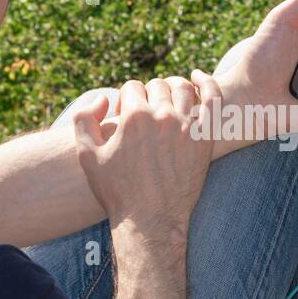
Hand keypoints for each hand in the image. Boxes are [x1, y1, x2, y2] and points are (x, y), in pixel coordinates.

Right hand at [73, 73, 221, 236]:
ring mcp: (188, 126)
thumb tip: (103, 98)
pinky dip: (208, 83)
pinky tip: (199, 78)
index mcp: (134, 116)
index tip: (124, 116)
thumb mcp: (86, 155)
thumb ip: (84, 118)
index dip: (124, 100)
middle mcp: (163, 116)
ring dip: (172, 88)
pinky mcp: (205, 137)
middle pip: (156, 85)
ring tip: (166, 102)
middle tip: (144, 115)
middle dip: (147, 95)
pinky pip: (213, 99)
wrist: (149, 221)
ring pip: (182, 88)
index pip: (131, 88)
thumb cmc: (116, 190)